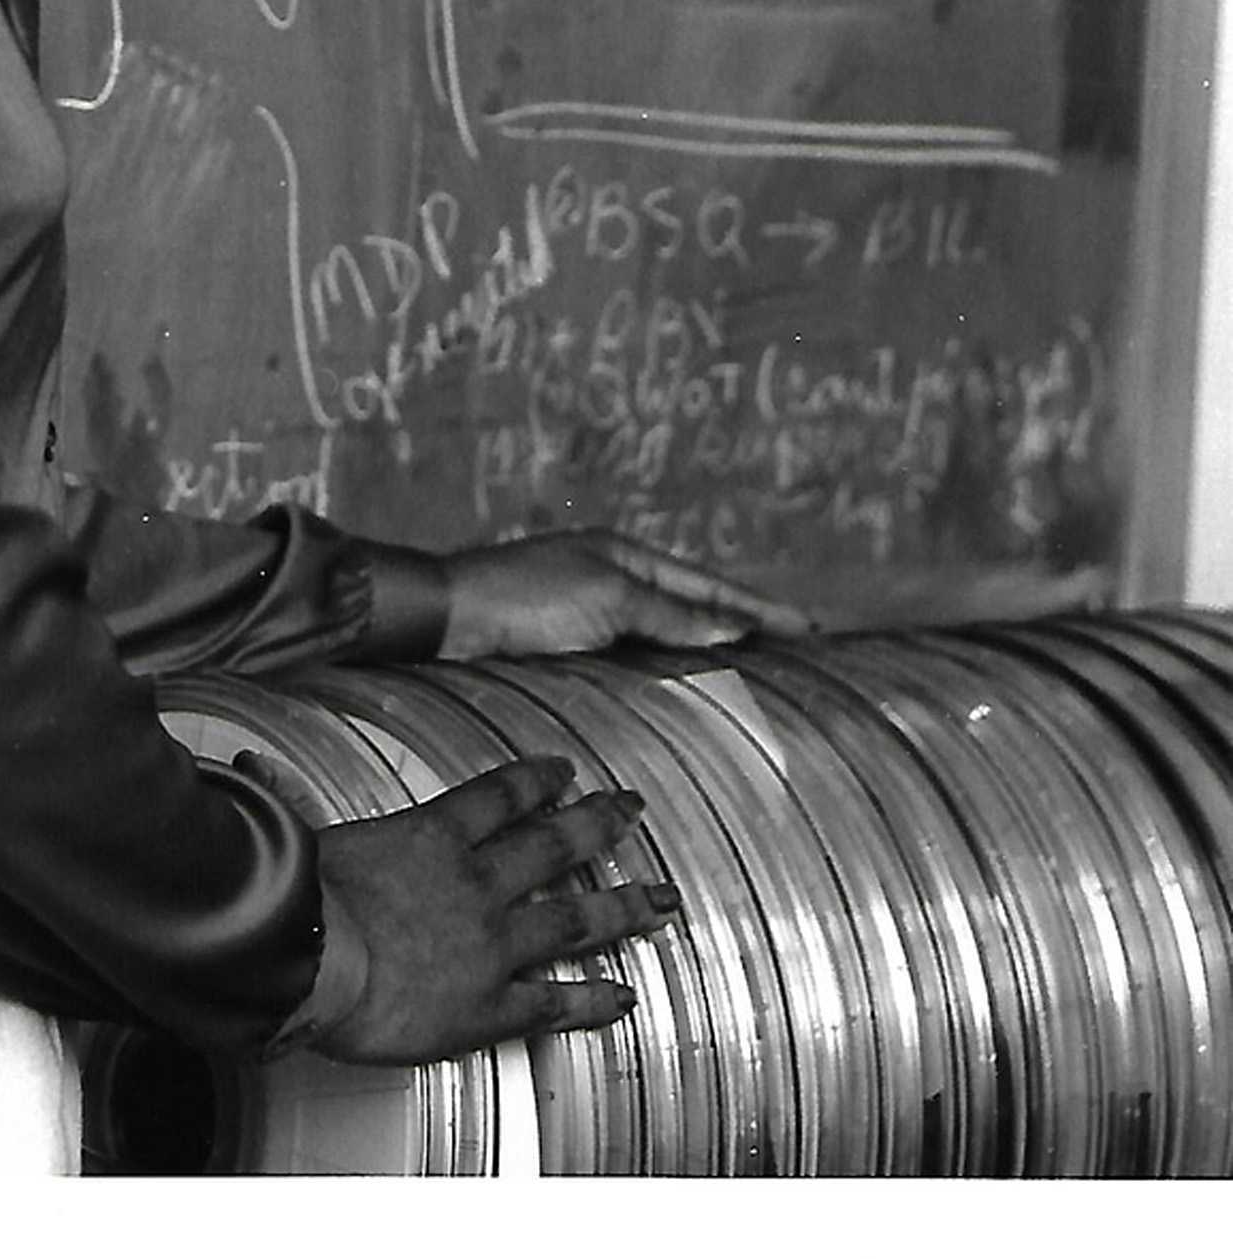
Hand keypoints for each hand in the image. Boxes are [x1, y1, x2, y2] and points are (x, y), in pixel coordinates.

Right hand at [307, 753, 676, 1063]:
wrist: (316, 964)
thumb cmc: (303, 903)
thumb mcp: (302, 835)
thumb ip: (285, 797)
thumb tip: (245, 762)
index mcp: (434, 836)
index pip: (500, 795)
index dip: (538, 779)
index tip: (566, 770)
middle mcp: (478, 882)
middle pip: (555, 844)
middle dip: (600, 824)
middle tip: (633, 810)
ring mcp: (495, 943)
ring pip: (576, 918)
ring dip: (624, 906)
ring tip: (661, 900)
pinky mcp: (493, 1003)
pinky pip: (557, 1002)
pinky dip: (595, 1000)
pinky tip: (623, 995)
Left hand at [435, 529, 806, 659]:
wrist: (449, 622)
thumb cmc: (524, 598)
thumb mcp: (608, 598)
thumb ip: (670, 614)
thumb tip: (730, 630)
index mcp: (625, 556)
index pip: (709, 586)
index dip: (759, 609)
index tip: (809, 629)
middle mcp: (612, 582)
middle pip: (691, 611)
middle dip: (739, 632)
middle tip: (792, 661)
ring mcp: (590, 616)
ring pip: (664, 641)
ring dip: (703, 659)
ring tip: (753, 686)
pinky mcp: (568, 650)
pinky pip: (634, 664)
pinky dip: (665, 678)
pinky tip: (684, 702)